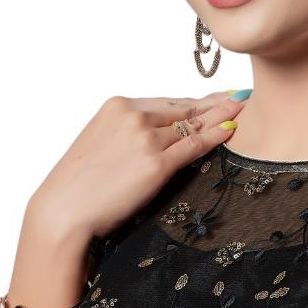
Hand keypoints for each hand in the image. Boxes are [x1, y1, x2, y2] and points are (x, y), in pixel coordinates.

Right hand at [29, 90, 249, 242]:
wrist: (64, 209)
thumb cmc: (79, 184)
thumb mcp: (102, 144)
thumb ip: (128, 134)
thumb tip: (156, 136)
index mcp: (117, 106)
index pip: (167, 102)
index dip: (195, 102)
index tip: (216, 98)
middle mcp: (133, 117)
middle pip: (184, 109)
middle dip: (214, 105)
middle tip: (239, 99)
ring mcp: (146, 139)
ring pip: (193, 125)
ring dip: (221, 117)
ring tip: (243, 110)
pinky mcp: (155, 164)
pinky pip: (194, 146)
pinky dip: (216, 136)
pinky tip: (232, 131)